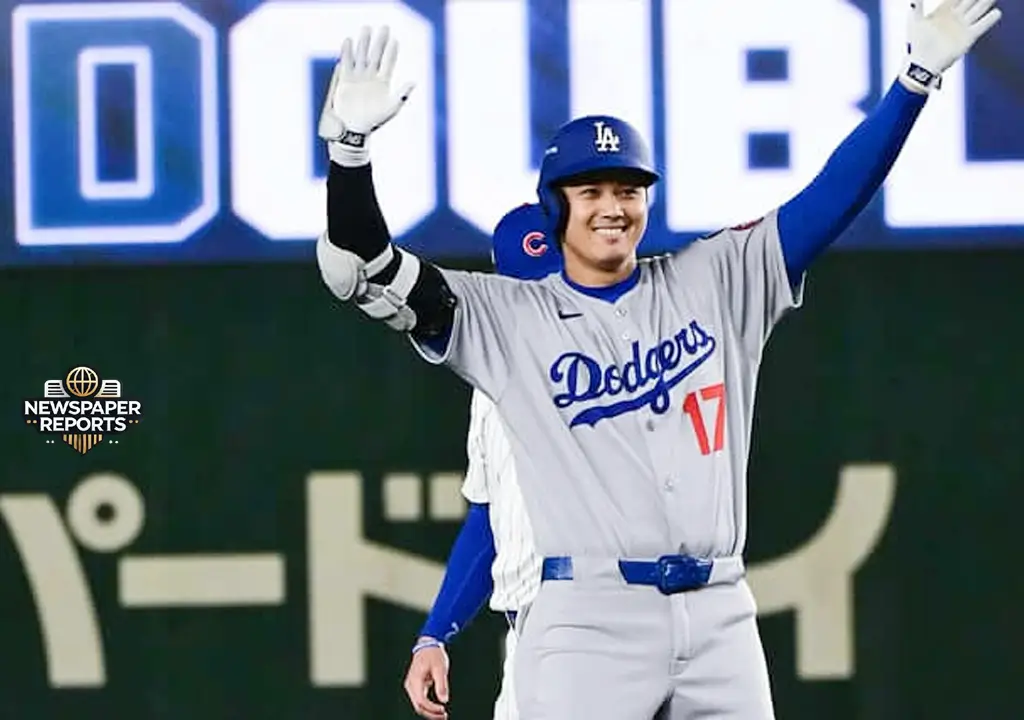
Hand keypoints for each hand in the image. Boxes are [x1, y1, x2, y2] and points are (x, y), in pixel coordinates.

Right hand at [318, 25, 415, 166]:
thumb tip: (414, 81)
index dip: (391, 51)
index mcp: (383, 82)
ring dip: (363, 43)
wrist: (355, 129)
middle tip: (383, 27)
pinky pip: (346, 64)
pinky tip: (349, 41)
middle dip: (379, 41)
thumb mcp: (392, 107)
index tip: (395, 40)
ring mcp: (358, 78)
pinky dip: (347, 53)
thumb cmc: (375, 121)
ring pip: (361, 56)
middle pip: (375, 55)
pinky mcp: (345, 81)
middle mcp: (370, 77)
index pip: (388, 62)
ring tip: (366, 28)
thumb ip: (402, 94)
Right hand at [403, 638, 449, 718]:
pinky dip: (428, 706)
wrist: (427, 645)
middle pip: (418, 706)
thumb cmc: (434, 655)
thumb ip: (442, 684)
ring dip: (429, 712)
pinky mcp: (416, 686)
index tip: (443, 710)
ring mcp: (412, 686)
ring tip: (443, 715)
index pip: (421, 700)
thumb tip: (444, 700)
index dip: (431, 708)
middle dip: (430, 714)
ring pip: (418, 705)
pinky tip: (438, 709)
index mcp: (415, 680)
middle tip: (444, 716)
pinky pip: (420, 700)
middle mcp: (410, 685)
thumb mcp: (440, 668)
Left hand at [901, 0, 1001, 93]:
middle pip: (969, 1)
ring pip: (978, 9)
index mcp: (942, 11)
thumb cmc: (917, 44)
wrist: (923, 64)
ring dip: (985, 3)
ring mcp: (962, 26)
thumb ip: (917, 6)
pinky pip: (982, 25)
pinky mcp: (969, 37)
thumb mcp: (915, 22)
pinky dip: (989, 19)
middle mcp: (954, 17)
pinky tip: (996, 13)